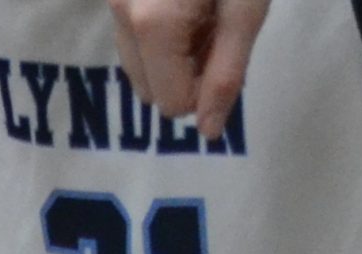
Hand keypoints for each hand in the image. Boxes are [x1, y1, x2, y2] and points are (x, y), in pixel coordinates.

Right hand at [107, 0, 266, 140]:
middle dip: (184, 74)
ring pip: (136, 66)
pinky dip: (157, 35)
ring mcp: (113, 4)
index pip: (172, 101)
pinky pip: (131, 39)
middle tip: (215, 33)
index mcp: (154, 26)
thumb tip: (209, 132)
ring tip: (200, 15)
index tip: (227, 51)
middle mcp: (123, 20)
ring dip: (168, 56)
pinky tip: (183, 4)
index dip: (204, 88)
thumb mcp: (247, 8)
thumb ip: (227, 72)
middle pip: (150, 88)